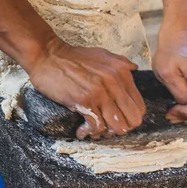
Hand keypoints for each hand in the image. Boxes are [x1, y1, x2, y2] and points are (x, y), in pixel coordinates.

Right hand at [28, 37, 145, 138]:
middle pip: (131, 121)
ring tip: (92, 129)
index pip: (139, 107)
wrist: (47, 55)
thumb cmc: (72, 57)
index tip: (115, 119)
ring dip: (104, 133)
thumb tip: (134, 69)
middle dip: (119, 128)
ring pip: (116, 127)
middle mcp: (114, 83)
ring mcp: (99, 93)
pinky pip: (96, 127)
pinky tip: (81, 129)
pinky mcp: (84, 101)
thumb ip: (120, 63)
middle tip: (105, 127)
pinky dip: (89, 132)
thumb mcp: (102, 54)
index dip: (129, 119)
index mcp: (122, 73)